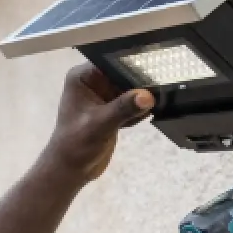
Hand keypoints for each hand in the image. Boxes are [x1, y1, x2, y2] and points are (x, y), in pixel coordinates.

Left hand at [42, 65, 154, 182]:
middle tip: (161, 86)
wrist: (71, 170)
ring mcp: (104, 96)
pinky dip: (139, 110)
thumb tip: (147, 96)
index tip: (153, 69)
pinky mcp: (113, 110)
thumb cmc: (76, 145)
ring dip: (142, 97)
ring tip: (159, 99)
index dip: (131, 64)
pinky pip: (132, 104)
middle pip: (124, 74)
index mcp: (82, 77)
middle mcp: (93, 82)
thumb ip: (122, 109)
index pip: (111, 62)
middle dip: (140, 82)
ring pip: (130, 90)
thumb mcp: (99, 125)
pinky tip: (146, 115)